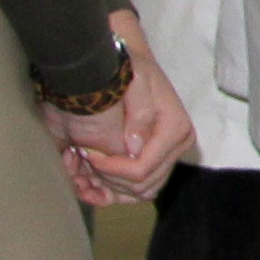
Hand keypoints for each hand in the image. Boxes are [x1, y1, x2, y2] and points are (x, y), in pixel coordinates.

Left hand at [53, 26, 192, 206]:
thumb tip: (135, 149)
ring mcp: (163, 159)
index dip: (111, 169)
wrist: (122, 65)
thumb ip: (140, 112)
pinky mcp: (150, 164)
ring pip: (137, 193)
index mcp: (176, 130)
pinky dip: (108, 193)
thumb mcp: (135, 79)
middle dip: (108, 178)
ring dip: (107, 188)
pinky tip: (86, 183)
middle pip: (141, 186)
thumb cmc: (128, 68)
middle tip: (84, 156)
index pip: (142, 169)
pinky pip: (133, 193)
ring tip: (83, 169)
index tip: (87, 152)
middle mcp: (174, 149)